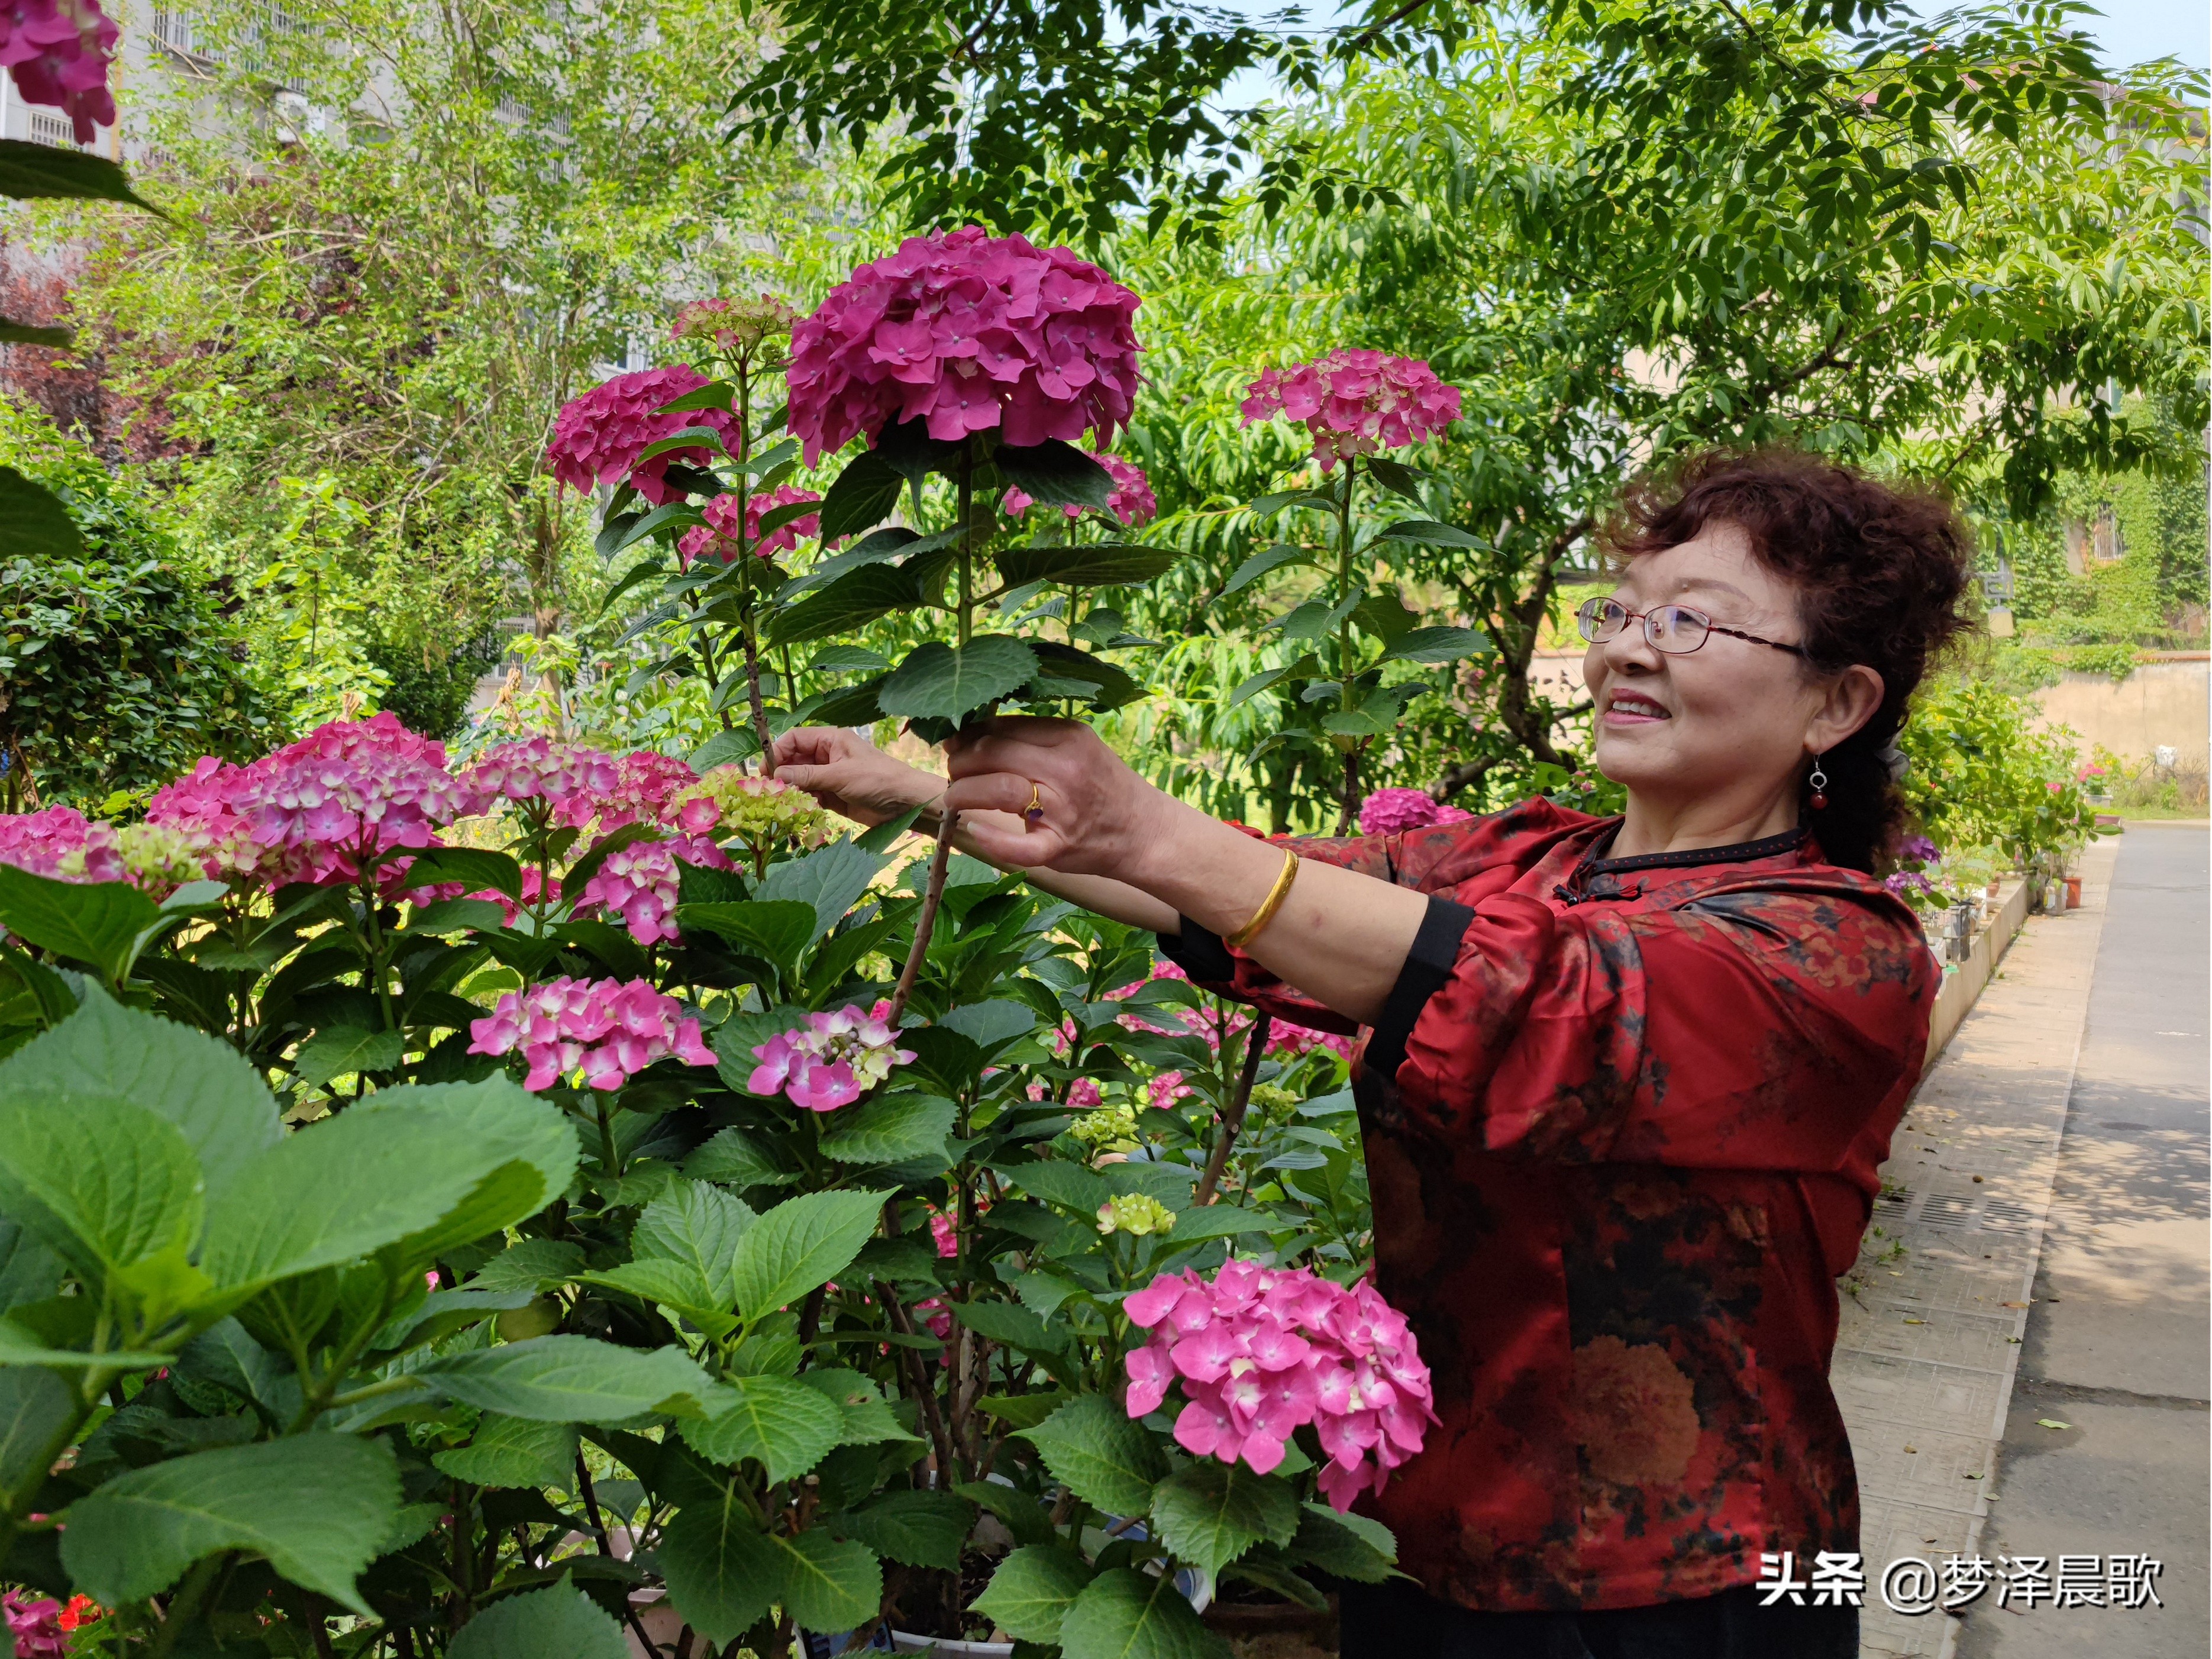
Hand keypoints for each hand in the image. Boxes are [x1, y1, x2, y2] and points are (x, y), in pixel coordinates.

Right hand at [771, 727, 945, 827]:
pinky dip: (803, 803)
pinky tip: (799, 811)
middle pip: (794, 760)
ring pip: (800, 780)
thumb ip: (807, 775)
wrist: (908, 804)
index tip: (766, 771)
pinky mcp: (834, 797)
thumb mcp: (840, 775)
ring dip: (791, 791)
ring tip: (783, 804)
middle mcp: (828, 755)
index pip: (794, 739)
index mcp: (831, 740)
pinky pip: (810, 797)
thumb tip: (776, 776)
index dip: (777, 752)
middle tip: (770, 791)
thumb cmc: (879, 780)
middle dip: (782, 774)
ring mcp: (830, 776)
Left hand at [941, 716, 1175, 881]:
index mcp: (1070, 737)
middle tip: (953, 771)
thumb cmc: (1103, 787)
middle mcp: (1067, 768)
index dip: (969, 734)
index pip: (1004, 727)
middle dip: (960, 761)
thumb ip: (1035, 739)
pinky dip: (992, 840)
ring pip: (999, 788)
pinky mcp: (1060, 846)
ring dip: (963, 792)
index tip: (954, 743)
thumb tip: (973, 734)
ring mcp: (1064, 808)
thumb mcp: (1078, 748)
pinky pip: (1020, 845)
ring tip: (954, 797)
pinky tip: (976, 831)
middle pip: (995, 753)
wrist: (1145, 832)